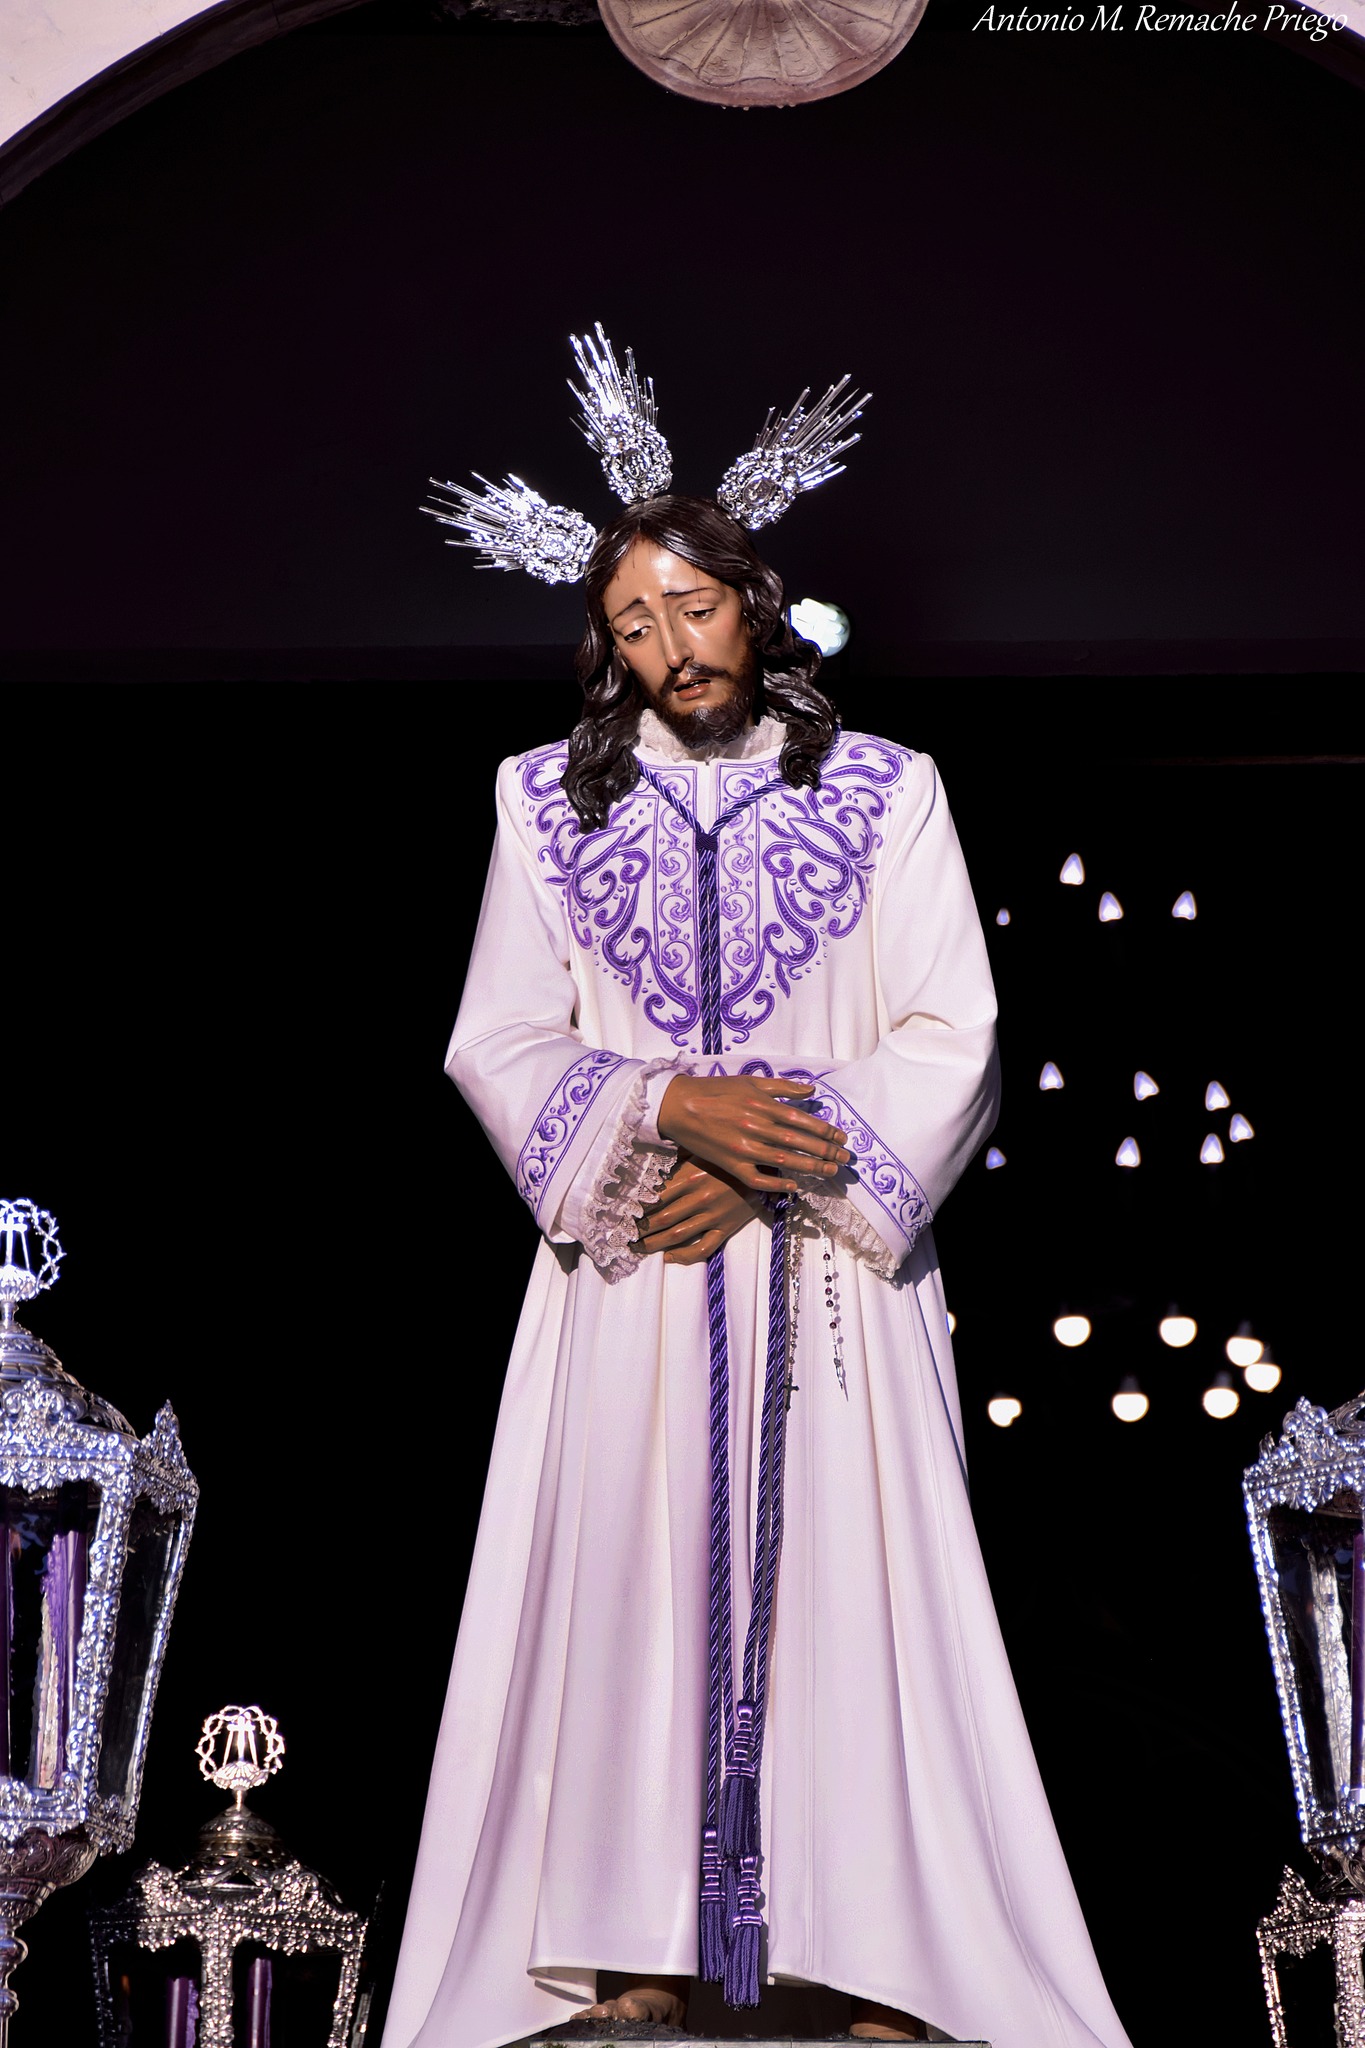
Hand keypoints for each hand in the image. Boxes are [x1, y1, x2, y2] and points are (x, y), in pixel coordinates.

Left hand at [635, 1158, 757, 1265]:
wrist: (765, 1168)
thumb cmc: (728, 1158)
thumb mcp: (701, 1152)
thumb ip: (678, 1160)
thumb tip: (651, 1164)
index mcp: (690, 1177)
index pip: (655, 1198)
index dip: (637, 1209)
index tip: (624, 1214)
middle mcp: (699, 1198)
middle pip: (661, 1219)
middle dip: (640, 1230)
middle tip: (624, 1236)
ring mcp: (713, 1215)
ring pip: (677, 1235)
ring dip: (654, 1244)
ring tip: (638, 1248)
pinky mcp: (726, 1228)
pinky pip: (703, 1247)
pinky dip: (684, 1255)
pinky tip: (670, 1257)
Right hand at [656, 1075, 849, 1192]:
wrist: (679, 1106)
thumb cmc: (716, 1091)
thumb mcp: (751, 1081)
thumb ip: (782, 1087)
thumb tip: (812, 1090)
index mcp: (763, 1105)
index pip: (803, 1121)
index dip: (826, 1131)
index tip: (842, 1138)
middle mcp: (757, 1127)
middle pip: (799, 1143)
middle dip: (826, 1151)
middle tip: (845, 1159)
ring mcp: (744, 1148)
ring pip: (785, 1162)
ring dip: (811, 1167)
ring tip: (830, 1172)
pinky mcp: (731, 1165)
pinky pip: (758, 1179)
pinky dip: (777, 1184)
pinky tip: (794, 1187)